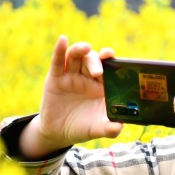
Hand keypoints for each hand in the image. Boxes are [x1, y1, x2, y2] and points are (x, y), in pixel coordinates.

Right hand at [19, 35, 122, 158]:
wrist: (58, 133)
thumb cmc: (82, 128)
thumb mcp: (96, 130)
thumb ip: (108, 128)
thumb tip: (119, 127)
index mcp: (101, 86)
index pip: (108, 67)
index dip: (111, 59)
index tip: (113, 56)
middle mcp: (87, 77)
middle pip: (92, 60)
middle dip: (96, 61)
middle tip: (98, 72)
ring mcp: (71, 75)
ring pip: (76, 56)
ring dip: (80, 50)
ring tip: (85, 48)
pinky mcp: (55, 78)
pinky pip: (58, 61)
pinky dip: (59, 50)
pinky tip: (62, 40)